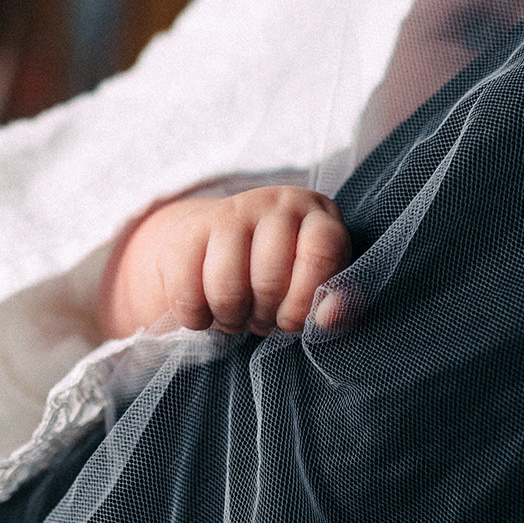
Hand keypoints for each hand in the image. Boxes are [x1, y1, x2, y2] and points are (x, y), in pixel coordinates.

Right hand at [98, 186, 351, 340]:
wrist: (217, 245)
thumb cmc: (280, 273)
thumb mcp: (317, 285)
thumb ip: (336, 303)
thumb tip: (328, 318)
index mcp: (315, 213)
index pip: (322, 253)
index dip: (306, 300)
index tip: (292, 319)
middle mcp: (272, 203)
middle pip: (270, 280)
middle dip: (265, 316)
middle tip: (262, 316)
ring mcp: (227, 213)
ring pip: (226, 290)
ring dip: (231, 319)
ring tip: (237, 315)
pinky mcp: (187, 233)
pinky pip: (187, 294)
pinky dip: (197, 317)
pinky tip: (206, 310)